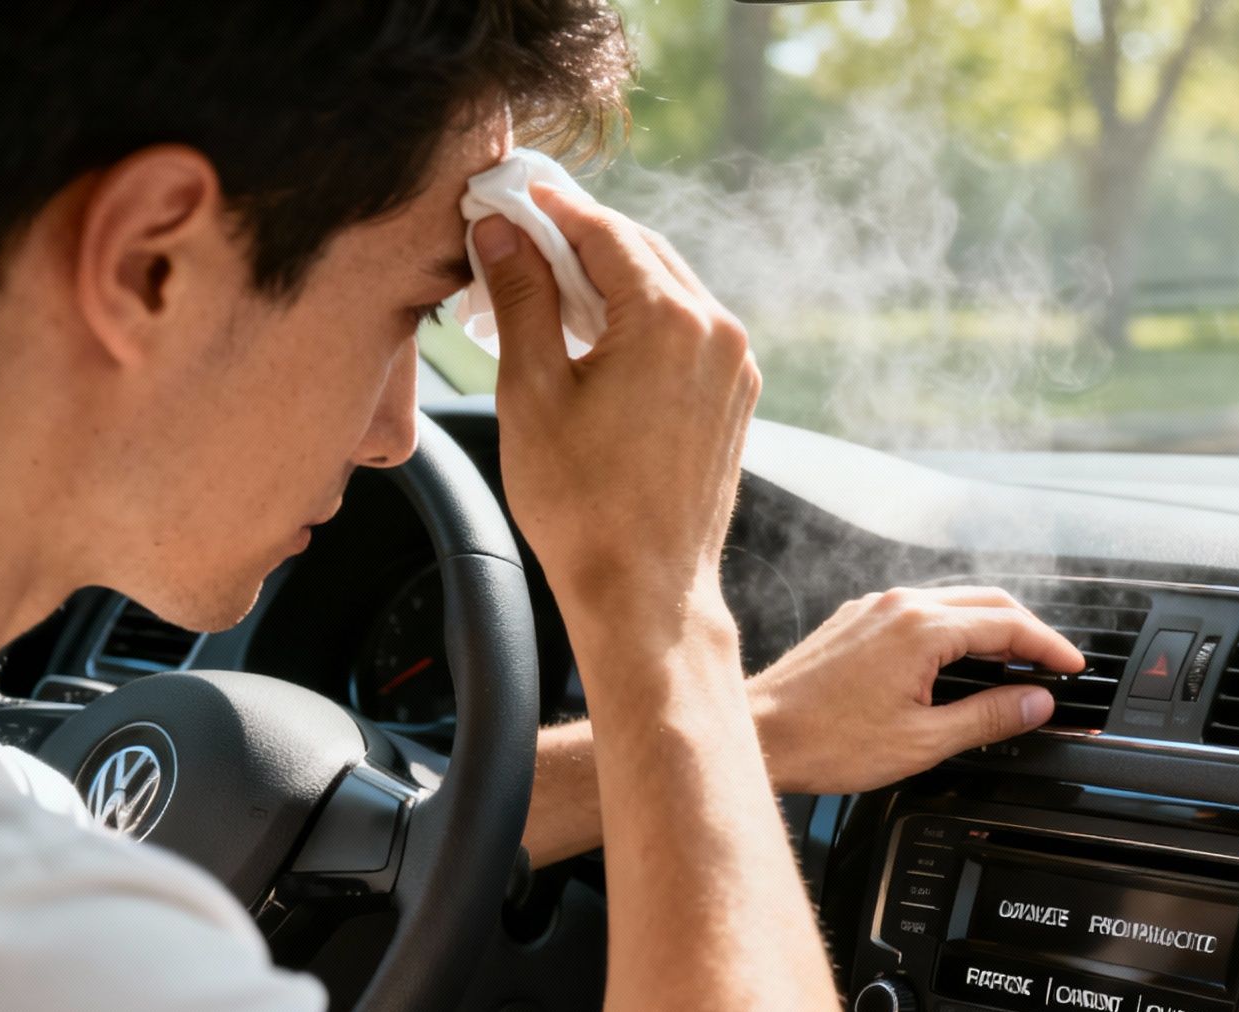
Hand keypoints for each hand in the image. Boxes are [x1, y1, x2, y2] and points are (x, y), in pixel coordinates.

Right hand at [474, 187, 755, 621]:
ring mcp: (735, 367)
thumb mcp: (533, 391)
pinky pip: (686, 331)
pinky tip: (591, 332)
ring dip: (610, 278)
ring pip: (668, 288)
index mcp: (671, 321)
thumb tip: (503, 233)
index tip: (508, 194)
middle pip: (642, 251)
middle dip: (579, 238)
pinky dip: (640, 317)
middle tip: (518, 234)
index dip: (550, 208)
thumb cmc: (583, 505)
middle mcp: (718, 333)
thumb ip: (522, 299)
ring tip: (543, 286)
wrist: (644, 590)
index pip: (604, 231)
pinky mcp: (735, 397)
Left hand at [748, 586, 1086, 793]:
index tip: (1072, 668)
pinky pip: (921, 611)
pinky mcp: (857, 619)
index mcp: (922, 629)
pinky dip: (954, 629)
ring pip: (954, 603)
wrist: (760, 733)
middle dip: (1028, 631)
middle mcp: (900, 605)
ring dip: (990, 628)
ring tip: (1013, 665)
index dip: (1050, 646)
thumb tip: (1035, 703)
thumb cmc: (826, 741)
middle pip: (987, 602)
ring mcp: (875, 608)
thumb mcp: (922, 741)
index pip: (1009, 625)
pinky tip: (957, 660)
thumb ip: (988, 716)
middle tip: (1052, 664)